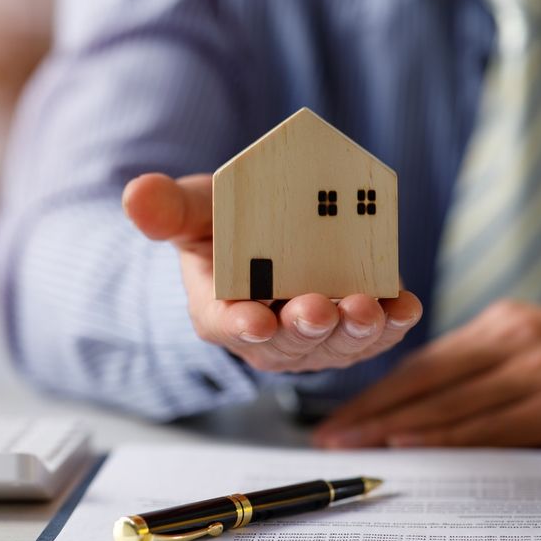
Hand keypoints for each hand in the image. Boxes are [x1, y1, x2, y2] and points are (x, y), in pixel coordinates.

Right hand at [122, 173, 421, 373]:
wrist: (261, 239)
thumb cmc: (222, 226)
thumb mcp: (193, 210)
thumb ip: (168, 207)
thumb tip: (135, 195)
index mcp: (216, 309)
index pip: (223, 324)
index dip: (239, 326)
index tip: (255, 321)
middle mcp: (264, 335)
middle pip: (284, 343)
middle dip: (305, 328)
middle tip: (318, 309)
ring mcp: (309, 338)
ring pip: (330, 346)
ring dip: (351, 332)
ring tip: (367, 309)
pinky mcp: (348, 327)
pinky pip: (370, 335)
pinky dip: (390, 325)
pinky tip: (405, 307)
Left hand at [312, 300, 540, 448]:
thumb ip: (487, 371)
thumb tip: (421, 409)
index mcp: (504, 323)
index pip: (422, 361)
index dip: (375, 389)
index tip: (339, 413)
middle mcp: (515, 337)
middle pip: (423, 380)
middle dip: (370, 410)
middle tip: (329, 435)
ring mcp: (539, 367)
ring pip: (447, 401)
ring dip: (393, 427)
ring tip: (354, 445)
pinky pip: (488, 423)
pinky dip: (444, 435)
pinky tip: (408, 444)